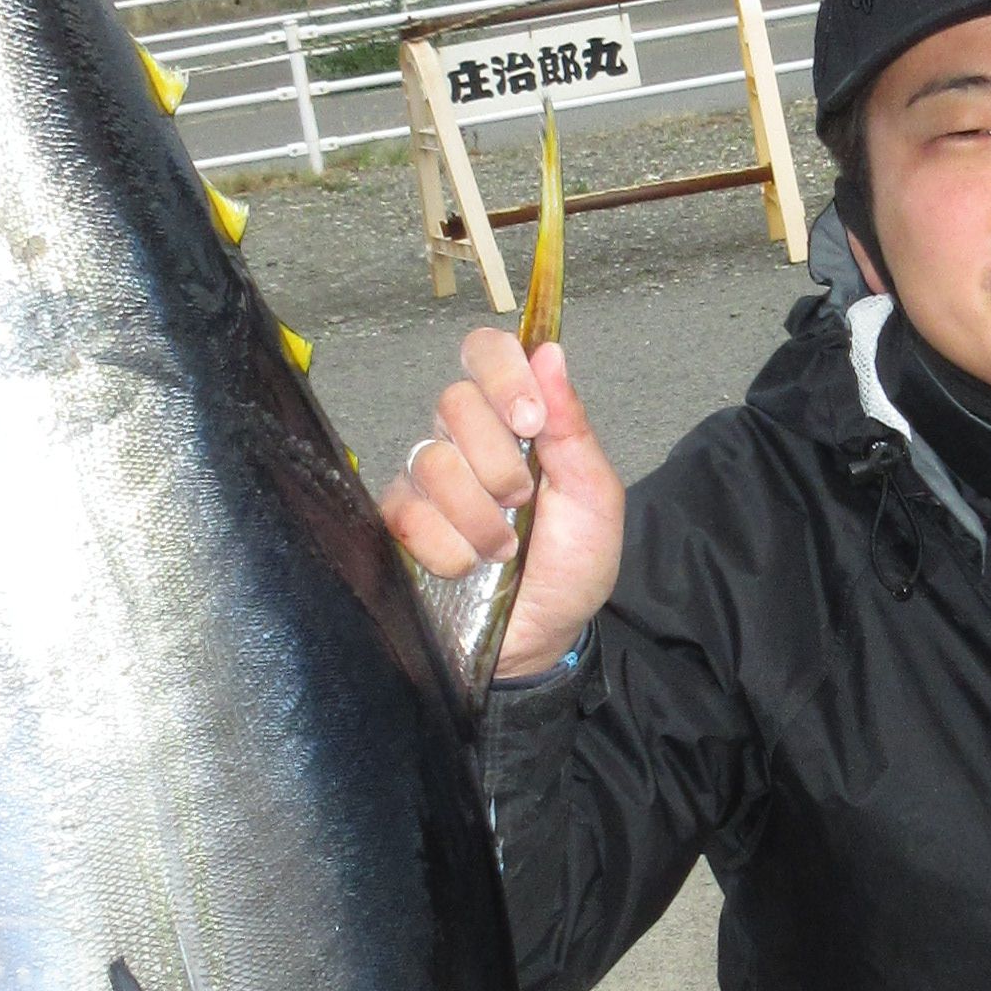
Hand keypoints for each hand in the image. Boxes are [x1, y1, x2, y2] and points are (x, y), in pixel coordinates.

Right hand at [381, 330, 625, 681]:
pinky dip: (448, 548)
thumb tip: (550, 351)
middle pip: (454, 404)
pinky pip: (407, 515)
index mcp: (512, 420)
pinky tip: (468, 567)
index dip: (502, 373)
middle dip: (500, 463)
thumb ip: (572, 426)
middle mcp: (462, 440)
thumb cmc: (571, 566)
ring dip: (479, 516)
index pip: (486, 353)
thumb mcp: (593, 497)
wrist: (543, 639)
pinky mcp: (397, 525)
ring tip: (503, 549)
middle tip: (522, 503)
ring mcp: (424, 482)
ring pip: (432, 462)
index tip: (530, 421)